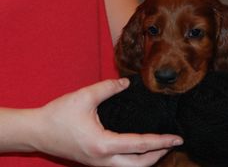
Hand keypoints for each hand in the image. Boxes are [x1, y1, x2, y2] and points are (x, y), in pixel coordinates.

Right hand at [31, 79, 182, 166]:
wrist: (37, 132)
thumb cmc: (58, 115)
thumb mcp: (84, 96)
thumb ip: (108, 87)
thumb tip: (127, 82)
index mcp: (102, 144)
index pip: (140, 145)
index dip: (161, 141)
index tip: (177, 138)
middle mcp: (103, 160)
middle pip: (139, 166)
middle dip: (159, 155)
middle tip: (172, 142)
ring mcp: (98, 164)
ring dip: (148, 160)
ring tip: (160, 146)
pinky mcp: (95, 162)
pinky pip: (122, 166)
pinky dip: (136, 161)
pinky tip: (140, 150)